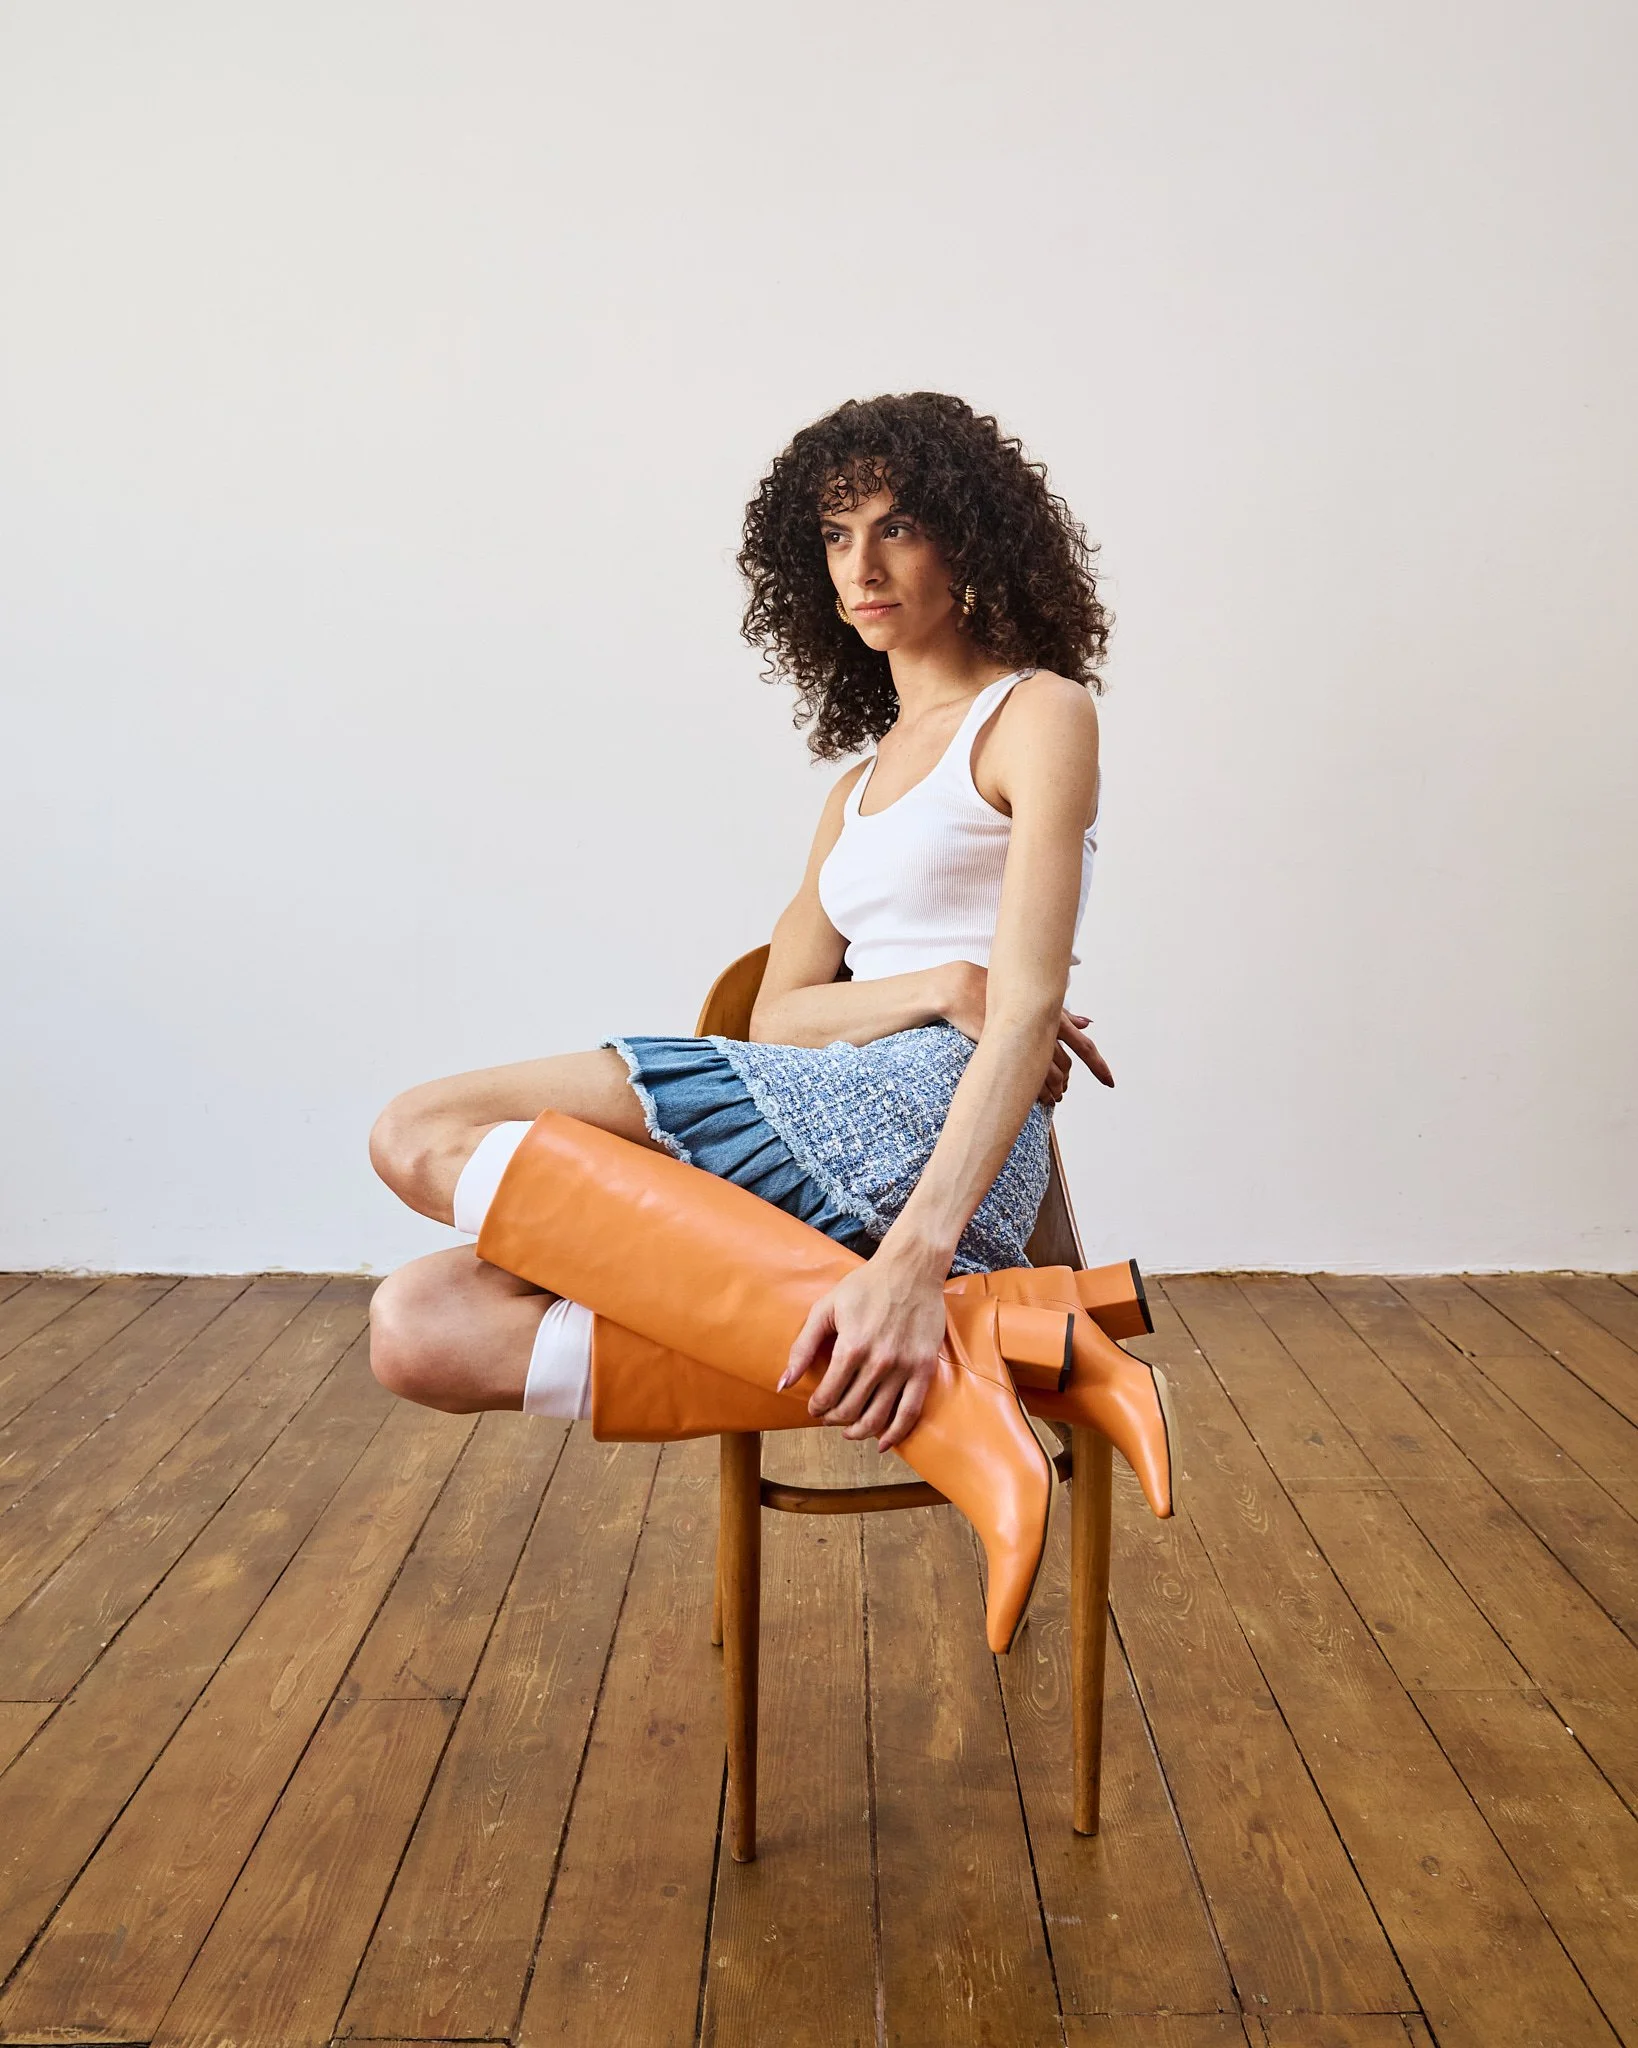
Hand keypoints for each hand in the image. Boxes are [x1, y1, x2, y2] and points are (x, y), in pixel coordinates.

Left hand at [777, 1252, 948, 1452]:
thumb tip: (783, 1384)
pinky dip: (896, 1434)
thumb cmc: (865, 1286)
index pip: (828, 1395)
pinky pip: (910, 1412)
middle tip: (829, 1417)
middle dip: (833, 1419)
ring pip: (878, 1417)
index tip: (814, 1407)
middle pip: (850, 1410)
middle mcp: (879, 1362)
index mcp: (851, 1347)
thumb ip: (803, 1346)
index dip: (817, 1407)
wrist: (911, 1270)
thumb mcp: (825, 1309)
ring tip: (849, 1431)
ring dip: (859, 1431)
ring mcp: (904, 1368)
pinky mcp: (924, 1369)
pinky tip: (882, 1443)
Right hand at [937, 964, 1114, 1104]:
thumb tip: (1088, 1022)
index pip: (1083, 1046)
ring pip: (1046, 1076)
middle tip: (1064, 1092)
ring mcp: (1023, 1044)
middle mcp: (1042, 1031)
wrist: (962, 989)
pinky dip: (1034, 1092)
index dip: (1099, 1066)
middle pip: (1064, 1067)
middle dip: (1066, 1083)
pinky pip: (1024, 1080)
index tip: (1110, 1082)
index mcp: (1053, 1018)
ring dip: (1052, 1090)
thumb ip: (1064, 1016)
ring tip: (1051, 1097)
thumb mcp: (1035, 1000)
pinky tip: (1034, 1096)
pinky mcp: (1004, 1052)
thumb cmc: (999, 992)